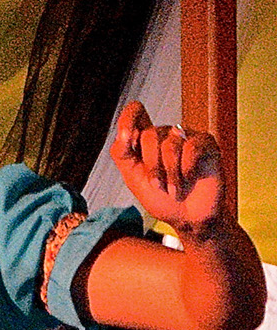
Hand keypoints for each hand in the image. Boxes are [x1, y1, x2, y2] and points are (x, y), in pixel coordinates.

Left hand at [110, 102, 231, 239]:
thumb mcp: (133, 178)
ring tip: (174, 190)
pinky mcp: (206, 143)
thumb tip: (123, 134)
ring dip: (169, 174)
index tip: (126, 138)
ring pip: (170, 144)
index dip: (128, 118)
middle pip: (149, 135)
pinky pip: (191, 148)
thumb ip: (123, 155)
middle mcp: (165, 134)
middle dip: (151, 167)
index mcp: (145, 140)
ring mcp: (187, 137)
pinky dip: (186, 170)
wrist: (189, 217)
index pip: (136, 112)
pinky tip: (189, 179)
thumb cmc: (161, 198)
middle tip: (158, 186)